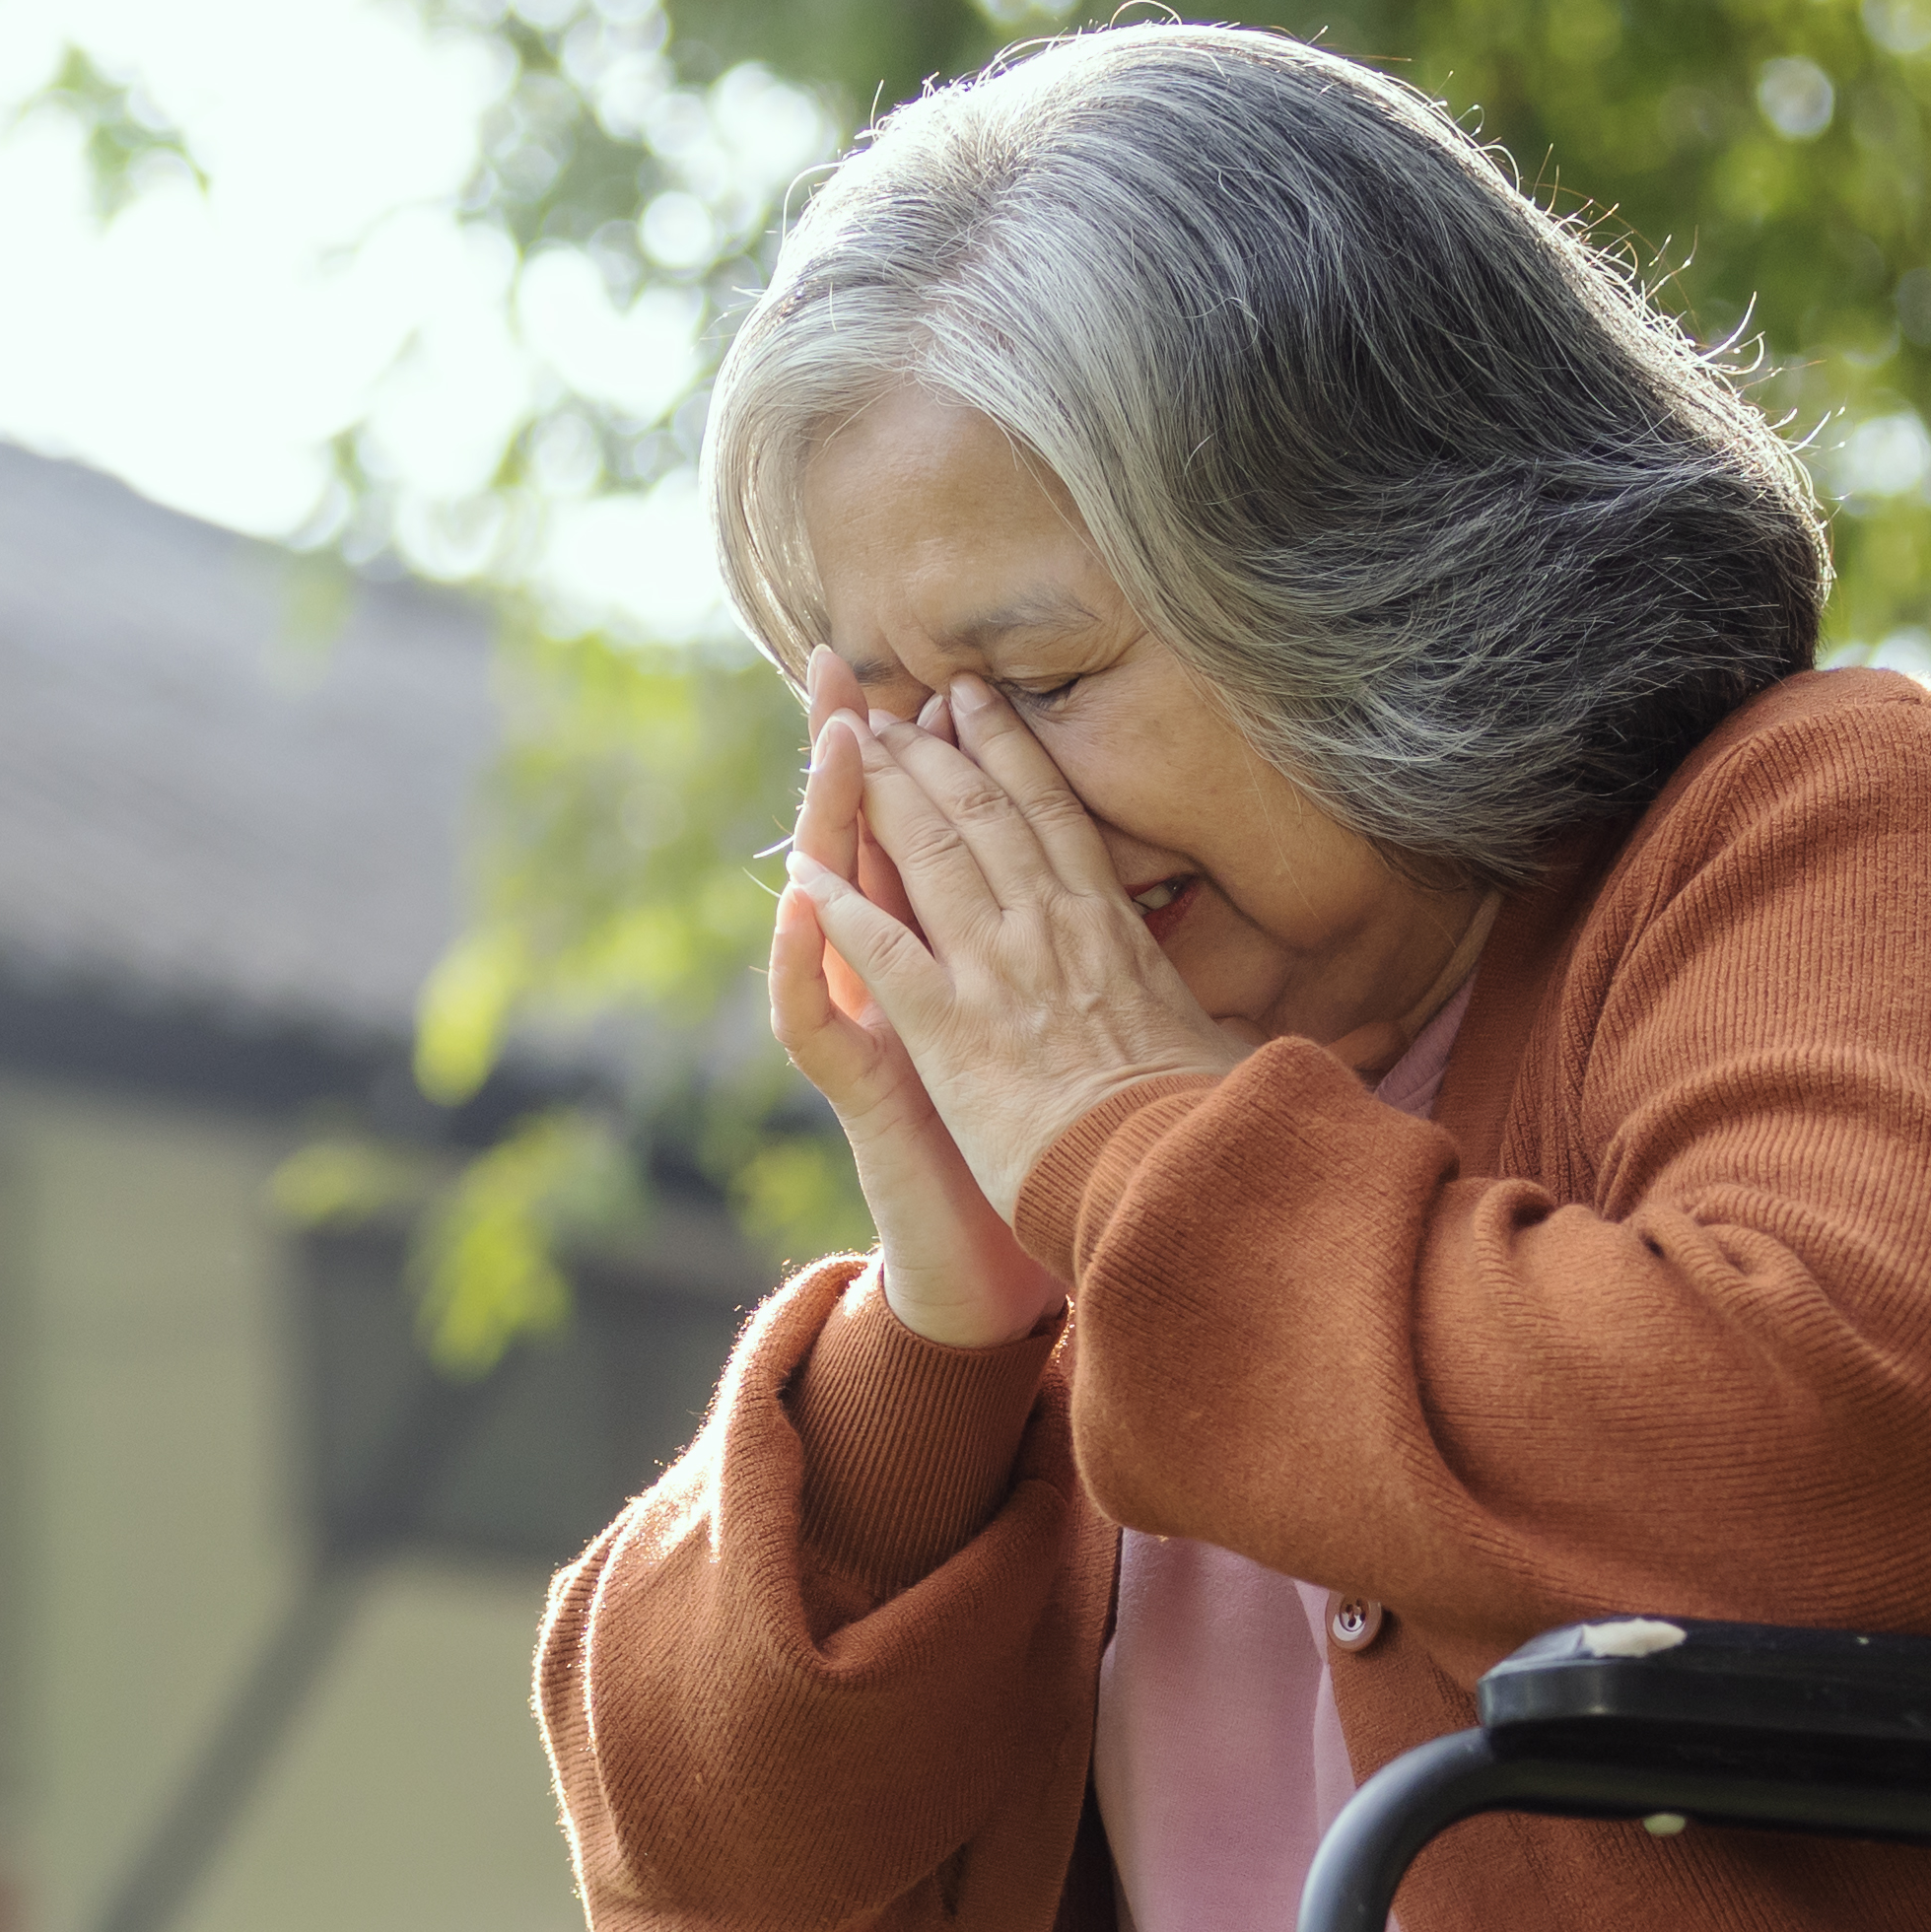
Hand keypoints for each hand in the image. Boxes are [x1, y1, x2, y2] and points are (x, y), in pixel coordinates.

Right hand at [762, 660, 1061, 1346]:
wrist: (983, 1264)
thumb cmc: (1032, 1151)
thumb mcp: (1063, 1040)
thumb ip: (1075, 965)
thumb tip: (1128, 897)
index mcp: (952, 957)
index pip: (935, 836)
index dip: (931, 757)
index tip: (938, 676)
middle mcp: (897, 981)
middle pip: (867, 844)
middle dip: (853, 755)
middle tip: (838, 666)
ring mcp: (867, 1030)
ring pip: (832, 906)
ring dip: (828, 820)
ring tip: (830, 740)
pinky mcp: (856, 1091)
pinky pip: (813, 1017)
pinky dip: (806, 960)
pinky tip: (802, 901)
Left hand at [781, 681, 1256, 1260]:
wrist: (1172, 1178)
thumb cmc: (1206, 1124)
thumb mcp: (1224, 1048)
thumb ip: (1221, 1021)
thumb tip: (1307, 1027)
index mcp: (1113, 928)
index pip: (1051, 812)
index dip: (1008, 748)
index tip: (976, 703)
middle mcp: (1052, 929)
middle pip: (981, 810)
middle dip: (929, 751)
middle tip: (892, 710)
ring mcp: (997, 972)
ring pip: (931, 852)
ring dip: (882, 793)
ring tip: (845, 749)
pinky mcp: (948, 1028)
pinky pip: (880, 948)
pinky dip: (837, 906)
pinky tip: (802, 873)